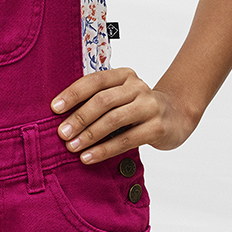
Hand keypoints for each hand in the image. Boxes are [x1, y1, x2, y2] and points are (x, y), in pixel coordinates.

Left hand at [50, 68, 196, 161]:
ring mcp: (149, 106)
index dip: (73, 94)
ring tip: (72, 147)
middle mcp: (137, 87)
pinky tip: (89, 157)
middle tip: (61, 133)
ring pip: (113, 120)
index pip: (94, 81)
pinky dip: (104, 149)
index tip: (54, 108)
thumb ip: (98, 99)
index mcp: (124, 75)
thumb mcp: (120, 96)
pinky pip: (126, 140)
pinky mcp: (157, 127)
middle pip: (102, 101)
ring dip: (89, 135)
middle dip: (79, 118)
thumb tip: (61, 115)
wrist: (177, 115)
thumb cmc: (138, 107)